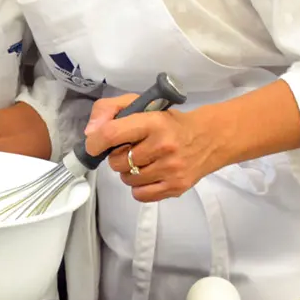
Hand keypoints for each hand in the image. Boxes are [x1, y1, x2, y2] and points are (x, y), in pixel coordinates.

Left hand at [85, 94, 223, 202]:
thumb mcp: (139, 104)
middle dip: (117, 156)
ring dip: (127, 172)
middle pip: (118, 161)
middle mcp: (163, 146)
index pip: (112, 134)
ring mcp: (172, 169)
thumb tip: (90, 134)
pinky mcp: (177, 187)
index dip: (96, 142)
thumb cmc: (168, 121)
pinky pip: (140, 195)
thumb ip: (109, 110)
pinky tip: (147, 174)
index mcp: (153, 122)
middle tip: (130, 149)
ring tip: (141, 161)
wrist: (209, 138)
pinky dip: (138, 187)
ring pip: (127, 179)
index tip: (94, 145)